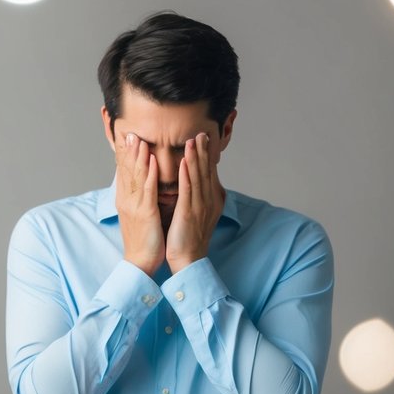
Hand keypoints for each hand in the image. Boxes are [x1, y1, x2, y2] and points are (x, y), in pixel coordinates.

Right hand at [114, 132, 164, 275]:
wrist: (140, 261)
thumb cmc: (144, 240)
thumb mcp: (138, 215)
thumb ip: (139, 198)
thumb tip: (141, 186)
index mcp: (125, 200)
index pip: (123, 173)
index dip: (123, 155)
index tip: (125, 139)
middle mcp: (126, 200)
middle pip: (126, 170)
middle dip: (127, 151)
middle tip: (129, 132)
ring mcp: (134, 205)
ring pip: (135, 175)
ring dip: (137, 155)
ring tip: (138, 139)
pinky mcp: (145, 212)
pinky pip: (147, 188)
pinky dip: (149, 172)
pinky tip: (151, 159)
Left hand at [166, 133, 224, 271]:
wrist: (188, 260)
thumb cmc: (187, 239)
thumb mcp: (195, 215)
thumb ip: (196, 199)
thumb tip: (196, 187)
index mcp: (209, 201)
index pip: (207, 174)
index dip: (206, 156)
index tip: (203, 139)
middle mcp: (207, 201)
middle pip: (206, 171)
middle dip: (203, 151)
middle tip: (202, 132)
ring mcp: (199, 207)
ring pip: (198, 177)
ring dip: (196, 157)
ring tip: (194, 140)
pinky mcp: (189, 213)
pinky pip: (188, 191)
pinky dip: (187, 175)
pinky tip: (185, 162)